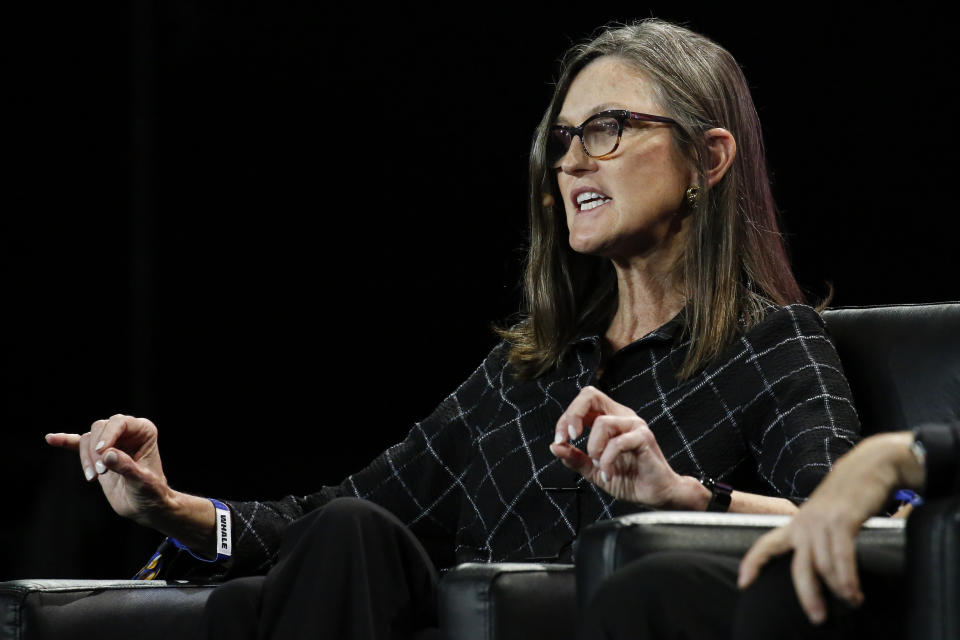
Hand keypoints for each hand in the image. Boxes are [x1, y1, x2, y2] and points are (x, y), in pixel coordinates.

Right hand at [46, 414, 172, 525]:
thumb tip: (108, 454)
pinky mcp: (97, 455)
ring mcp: (110, 442)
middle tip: (101, 473)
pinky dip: (65, 441)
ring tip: (94, 477)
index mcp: (143, 431)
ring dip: (86, 458)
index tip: (102, 453)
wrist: (145, 506)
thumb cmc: (150, 492)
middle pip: (100, 427)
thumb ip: (126, 467)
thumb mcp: (142, 481)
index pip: (120, 422)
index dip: (108, 435)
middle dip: (95, 450)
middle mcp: (127, 432)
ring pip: (87, 439)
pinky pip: (78, 444)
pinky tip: (51, 439)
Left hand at [548, 386, 701, 507]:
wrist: (654, 495)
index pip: (583, 402)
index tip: (559, 440)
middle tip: (570, 438)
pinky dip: (607, 461)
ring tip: (599, 466)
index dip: (566, 418)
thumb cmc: (629, 479)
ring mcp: (634, 425)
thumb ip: (575, 458)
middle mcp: (622, 416)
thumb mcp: (593, 470)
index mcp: (609, 418)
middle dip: (573, 415)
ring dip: (594, 448)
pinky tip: (609, 474)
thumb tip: (555, 447)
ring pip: (602, 422)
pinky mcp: (644, 438)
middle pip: (591, 394)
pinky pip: (618, 442)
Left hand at [737, 432, 919, 624]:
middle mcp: (805, 523)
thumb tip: (820, 565)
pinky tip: (853, 592)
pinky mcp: (843, 519)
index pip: (766, 544)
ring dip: (837, 589)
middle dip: (807, 595)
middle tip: (817, 617)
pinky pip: (841, 556)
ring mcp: (823, 520)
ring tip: (851, 602)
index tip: (743, 582)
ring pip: (822, 565)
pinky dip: (847, 578)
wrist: (870, 465)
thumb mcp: (825, 516)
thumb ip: (818, 537)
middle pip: (799, 567)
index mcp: (797, 523)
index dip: (753, 563)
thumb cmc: (849, 495)